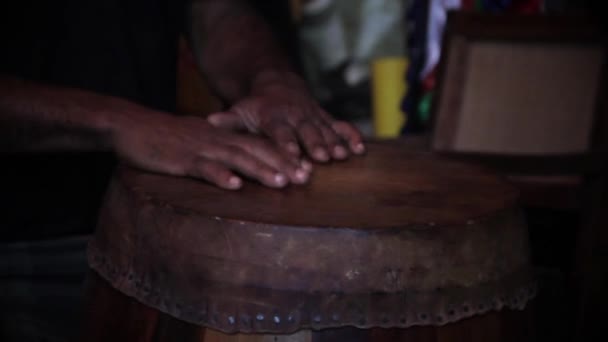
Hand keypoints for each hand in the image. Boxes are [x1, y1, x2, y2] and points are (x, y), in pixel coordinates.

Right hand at [111, 110, 310, 189]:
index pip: (259, 144)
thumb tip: (241, 168)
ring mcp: (200, 148)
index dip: (284, 155)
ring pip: (236, 158)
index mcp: (223, 136)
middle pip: (255, 150)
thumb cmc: (166, 138)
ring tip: (281, 182)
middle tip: (305, 177)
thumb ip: (220, 151)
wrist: (131, 126)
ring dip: (260, 169)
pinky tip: (234, 185)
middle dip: (282, 163)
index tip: (306, 168)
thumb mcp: (199, 140)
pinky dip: (219, 175)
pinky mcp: (181, 159)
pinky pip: (203, 167)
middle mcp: (217, 139)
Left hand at [207, 72, 364, 161]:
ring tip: (341, 156)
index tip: (291, 154)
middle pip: (306, 131)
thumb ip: (229, 121)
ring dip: (334, 143)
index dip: (286, 142)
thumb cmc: (257, 107)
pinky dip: (351, 136)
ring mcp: (313, 117)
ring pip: (325, 129)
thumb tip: (210, 122)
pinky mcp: (326, 119)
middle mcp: (296, 116)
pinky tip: (360, 150)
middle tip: (320, 159)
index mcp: (274, 117)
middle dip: (314, 145)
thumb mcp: (241, 111)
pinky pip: (341, 126)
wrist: (279, 85)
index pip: (280, 131)